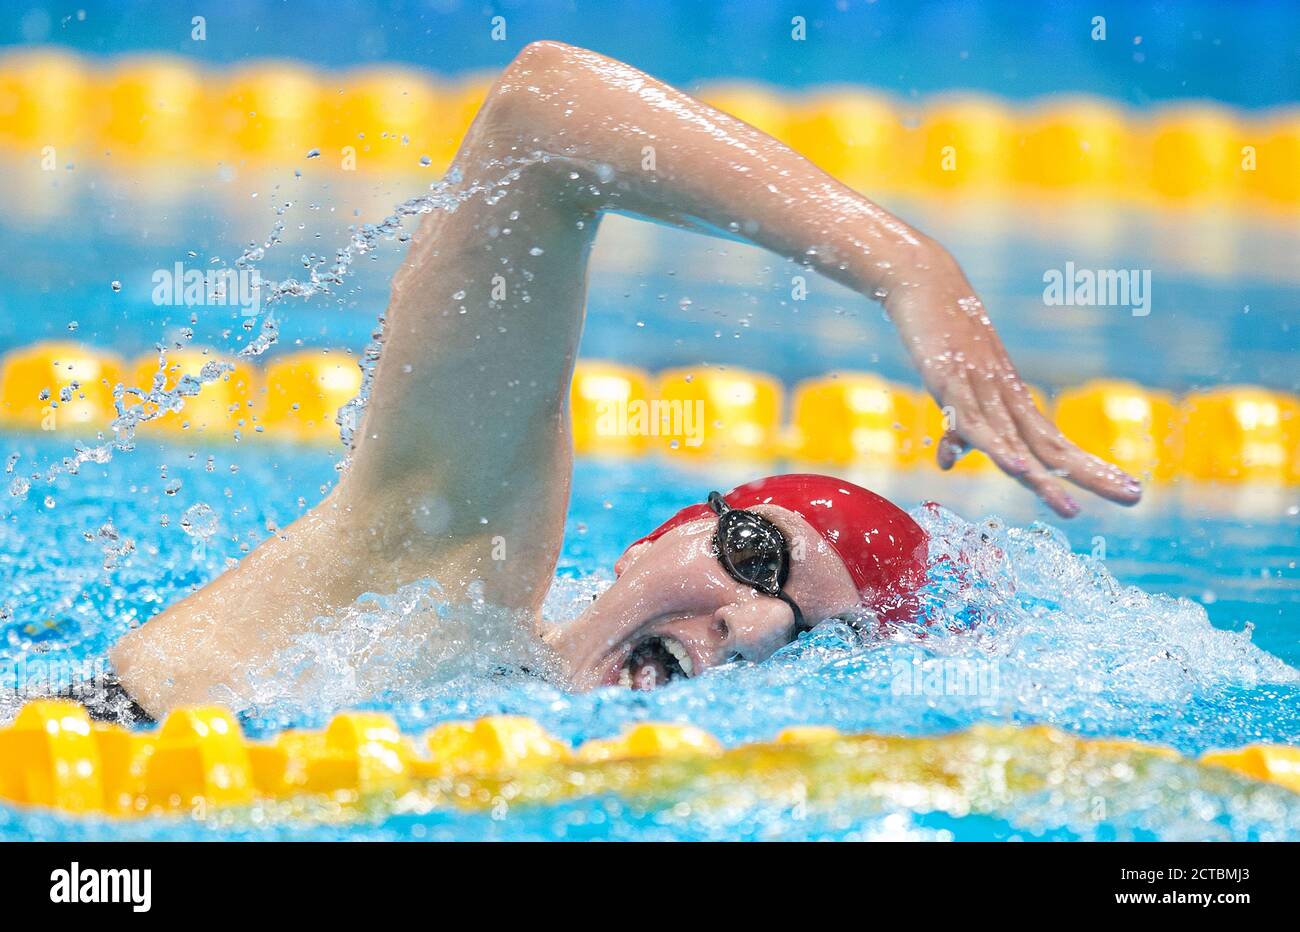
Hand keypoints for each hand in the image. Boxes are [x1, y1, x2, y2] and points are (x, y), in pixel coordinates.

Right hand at [888, 260, 1142, 517]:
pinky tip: (1016, 468)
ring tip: (1071, 509)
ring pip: (1017, 442)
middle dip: (1091, 475)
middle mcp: (1006, 398)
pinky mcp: (951, 381)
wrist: (924, 280)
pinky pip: (975, 422)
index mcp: (1012, 401)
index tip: (1130, 489)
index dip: (1092, 467)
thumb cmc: (941, 334)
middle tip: (1135, 498)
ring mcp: (981, 389)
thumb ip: (955, 428)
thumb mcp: (951, 390)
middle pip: (1052, 448)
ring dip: (1044, 478)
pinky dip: (995, 446)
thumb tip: (948, 462)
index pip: (1058, 443)